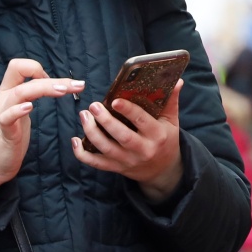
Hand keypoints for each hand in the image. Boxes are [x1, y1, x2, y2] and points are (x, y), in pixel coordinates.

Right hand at [0, 60, 84, 197]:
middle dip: (52, 78)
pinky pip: (7, 117)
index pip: (18, 66)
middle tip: (77, 85)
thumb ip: (31, 94)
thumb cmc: (13, 134)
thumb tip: (51, 82)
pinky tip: (30, 108)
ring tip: (63, 91)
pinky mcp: (5, 131)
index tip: (56, 83)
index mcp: (8, 91)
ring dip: (44, 88)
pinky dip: (18, 110)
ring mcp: (2, 113)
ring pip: (20, 92)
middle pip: (22, 75)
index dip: (37, 68)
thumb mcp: (21, 109)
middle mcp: (4, 98)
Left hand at [73, 81, 184, 201]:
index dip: (128, 111)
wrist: (163, 170)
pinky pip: (97, 164)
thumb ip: (171, 101)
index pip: (142, 121)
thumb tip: (176, 80)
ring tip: (84, 115)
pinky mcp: (117, 168)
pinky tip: (75, 141)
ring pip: (106, 149)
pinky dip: (83, 155)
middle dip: (106, 121)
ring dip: (92, 133)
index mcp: (157, 135)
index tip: (115, 100)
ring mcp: (128, 161)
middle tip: (93, 106)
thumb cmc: (166, 140)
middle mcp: (143, 150)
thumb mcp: (171, 121)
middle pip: (122, 137)